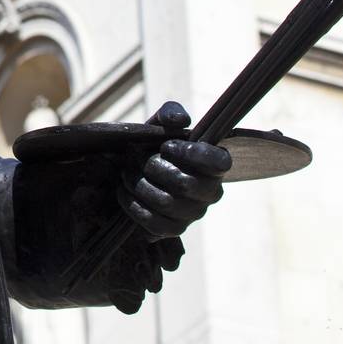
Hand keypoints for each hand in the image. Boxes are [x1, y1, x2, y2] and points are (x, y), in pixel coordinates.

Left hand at [117, 101, 230, 241]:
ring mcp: (194, 213)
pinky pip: (155, 223)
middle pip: (184, 184)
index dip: (191, 153)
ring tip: (127, 172)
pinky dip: (133, 205)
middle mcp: (211, 192)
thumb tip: (179, 121)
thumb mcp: (162, 123)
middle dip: (153, 167)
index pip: (218, 162)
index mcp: (216, 164)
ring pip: (166, 203)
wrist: (136, 167)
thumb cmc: (155, 143)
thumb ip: (171, 114)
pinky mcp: (175, 229)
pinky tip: (124, 191)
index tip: (166, 146)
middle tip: (135, 157)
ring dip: (139, 185)